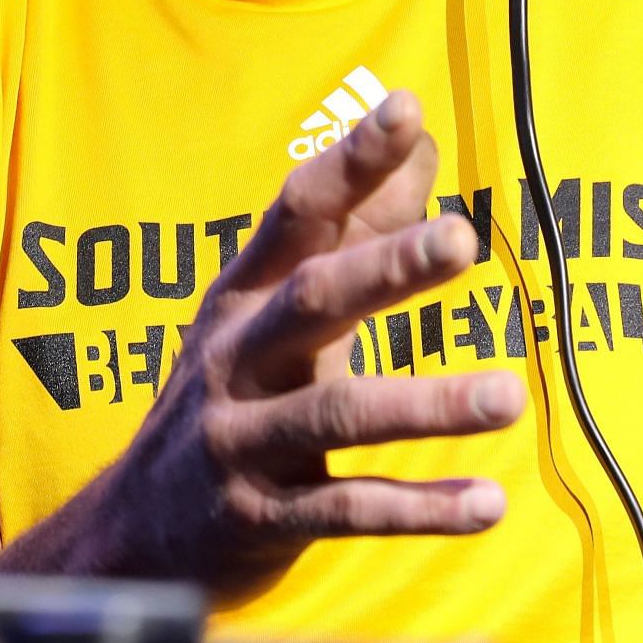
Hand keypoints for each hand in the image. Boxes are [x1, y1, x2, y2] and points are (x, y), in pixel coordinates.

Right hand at [99, 89, 524, 600]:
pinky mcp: (260, 518)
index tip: (406, 111)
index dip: (351, 161)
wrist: (132, 532)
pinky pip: (346, 509)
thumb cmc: (234, 390)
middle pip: (314, 299)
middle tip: (463, 241)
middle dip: (387, 266)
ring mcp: (243, 438)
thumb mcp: (277, 305)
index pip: (298, 211)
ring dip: (428, 404)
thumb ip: (357, 228)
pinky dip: (418, 508)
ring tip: (510, 396)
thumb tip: (423, 141)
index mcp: (245, 292)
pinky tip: (489, 504)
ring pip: (339, 412)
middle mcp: (237, 355)